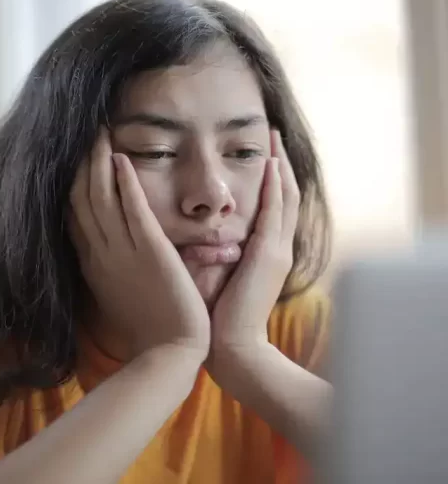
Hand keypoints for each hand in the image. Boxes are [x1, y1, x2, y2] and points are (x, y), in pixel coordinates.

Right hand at [69, 129, 210, 360]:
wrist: (169, 352)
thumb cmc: (148, 324)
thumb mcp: (116, 291)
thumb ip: (107, 264)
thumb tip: (101, 242)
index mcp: (93, 262)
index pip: (74, 214)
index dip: (71, 183)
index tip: (73, 159)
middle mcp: (101, 252)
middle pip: (82, 198)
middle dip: (81, 163)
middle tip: (85, 133)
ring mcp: (123, 251)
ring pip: (101, 198)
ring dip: (98, 162)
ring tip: (100, 132)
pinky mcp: (151, 251)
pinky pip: (133, 210)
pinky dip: (125, 182)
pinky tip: (121, 158)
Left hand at [208, 130, 298, 357]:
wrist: (234, 348)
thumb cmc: (220, 315)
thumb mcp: (223, 275)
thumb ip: (219, 251)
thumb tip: (200, 233)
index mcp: (265, 251)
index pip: (273, 205)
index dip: (271, 178)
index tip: (262, 153)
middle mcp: (277, 246)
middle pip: (284, 194)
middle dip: (279, 163)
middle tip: (271, 134)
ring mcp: (276, 250)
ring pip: (285, 197)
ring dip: (280, 166)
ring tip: (273, 138)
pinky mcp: (268, 256)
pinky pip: (275, 212)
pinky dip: (275, 186)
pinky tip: (271, 164)